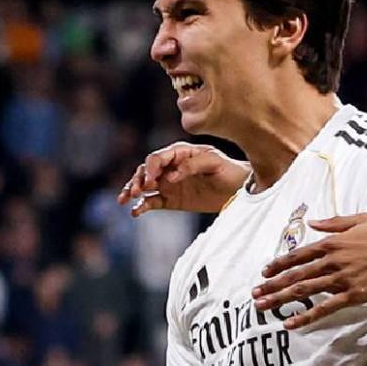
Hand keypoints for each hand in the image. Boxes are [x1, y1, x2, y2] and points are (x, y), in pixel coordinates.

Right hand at [116, 142, 249, 216]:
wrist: (240, 189)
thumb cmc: (229, 171)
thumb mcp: (215, 163)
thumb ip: (192, 166)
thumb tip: (171, 176)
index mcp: (181, 153)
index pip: (158, 157)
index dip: (151, 168)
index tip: (151, 181)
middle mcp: (171, 166)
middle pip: (146, 170)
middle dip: (138, 179)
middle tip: (136, 190)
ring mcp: (169, 183)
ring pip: (144, 185)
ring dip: (132, 189)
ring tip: (125, 199)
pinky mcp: (171, 199)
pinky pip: (152, 202)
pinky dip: (141, 206)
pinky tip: (135, 212)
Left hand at [251, 214, 366, 328]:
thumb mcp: (360, 219)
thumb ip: (334, 222)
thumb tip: (312, 222)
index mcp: (333, 242)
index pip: (299, 254)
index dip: (279, 264)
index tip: (265, 272)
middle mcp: (332, 261)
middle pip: (296, 274)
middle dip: (273, 285)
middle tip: (255, 294)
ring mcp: (341, 279)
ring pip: (305, 290)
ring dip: (281, 299)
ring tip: (263, 307)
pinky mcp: (353, 295)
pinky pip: (324, 308)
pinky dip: (306, 316)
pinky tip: (291, 323)